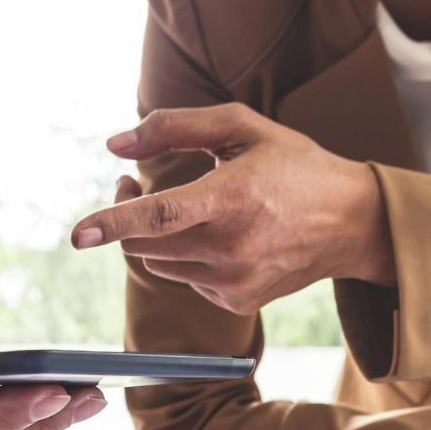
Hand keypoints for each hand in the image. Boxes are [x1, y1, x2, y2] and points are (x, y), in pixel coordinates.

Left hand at [69, 103, 394, 314]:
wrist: (352, 222)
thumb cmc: (292, 165)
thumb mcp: (242, 128)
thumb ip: (174, 127)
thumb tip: (114, 145)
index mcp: (234, 197)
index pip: (161, 215)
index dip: (115, 222)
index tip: (78, 235)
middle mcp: (234, 247)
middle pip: (147, 243)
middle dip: (126, 214)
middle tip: (130, 184)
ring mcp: (236, 282)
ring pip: (160, 263)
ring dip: (154, 236)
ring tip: (180, 206)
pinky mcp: (238, 303)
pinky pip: (186, 279)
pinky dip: (186, 257)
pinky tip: (219, 236)